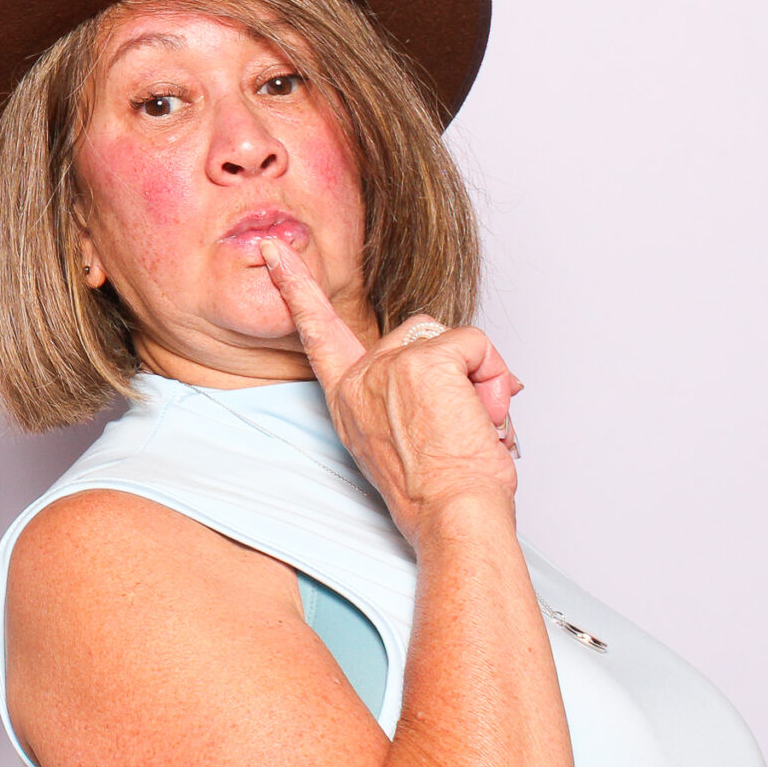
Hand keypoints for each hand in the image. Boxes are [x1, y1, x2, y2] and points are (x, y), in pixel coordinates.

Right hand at [257, 238, 522, 547]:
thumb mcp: (399, 445)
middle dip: (456, 370)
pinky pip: (478, 346)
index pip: (316, 332)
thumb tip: (466, 380)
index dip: (295, 286)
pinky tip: (484, 415)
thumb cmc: (438, 495)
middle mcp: (360, 379)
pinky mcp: (425, 362)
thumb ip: (404, 400)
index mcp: (347, 400)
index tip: (272, 248)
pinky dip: (495, 377)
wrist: (452, 518)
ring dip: (481, 379)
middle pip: (420, 335)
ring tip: (476, 425)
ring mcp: (390, 366)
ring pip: (453, 341)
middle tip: (465, 422)